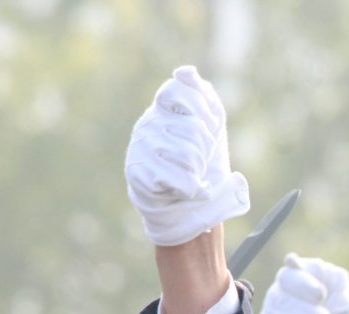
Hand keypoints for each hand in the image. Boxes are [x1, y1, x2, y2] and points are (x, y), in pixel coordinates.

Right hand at [125, 65, 248, 246]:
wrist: (183, 207)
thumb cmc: (200, 165)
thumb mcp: (210, 127)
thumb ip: (202, 96)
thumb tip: (187, 72)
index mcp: (163, 109)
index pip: (178, 90)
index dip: (203, 111)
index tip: (210, 126)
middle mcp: (148, 124)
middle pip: (195, 129)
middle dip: (207, 150)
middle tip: (199, 161)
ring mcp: (140, 149)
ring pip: (190, 155)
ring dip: (200, 171)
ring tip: (191, 175)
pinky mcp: (139, 175)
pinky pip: (182, 180)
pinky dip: (192, 190)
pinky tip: (183, 190)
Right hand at [256, 254, 348, 313]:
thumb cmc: (336, 311)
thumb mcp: (340, 292)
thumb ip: (336, 278)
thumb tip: (331, 274)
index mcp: (293, 280)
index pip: (287, 276)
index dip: (304, 285)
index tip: (322, 295)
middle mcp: (278, 298)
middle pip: (280, 299)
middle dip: (309, 312)